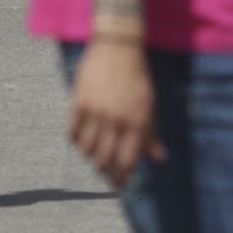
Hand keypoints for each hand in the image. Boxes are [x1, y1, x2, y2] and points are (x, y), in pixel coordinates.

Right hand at [69, 40, 164, 186]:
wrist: (117, 49)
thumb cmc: (137, 78)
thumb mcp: (149, 106)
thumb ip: (151, 134)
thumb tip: (159, 159)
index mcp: (136, 123)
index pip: (127, 160)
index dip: (122, 176)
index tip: (118, 184)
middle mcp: (116, 120)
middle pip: (104, 158)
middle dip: (104, 170)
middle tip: (103, 172)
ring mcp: (96, 111)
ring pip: (87, 147)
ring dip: (89, 156)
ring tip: (91, 156)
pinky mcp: (79, 101)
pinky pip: (72, 130)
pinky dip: (74, 140)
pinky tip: (78, 141)